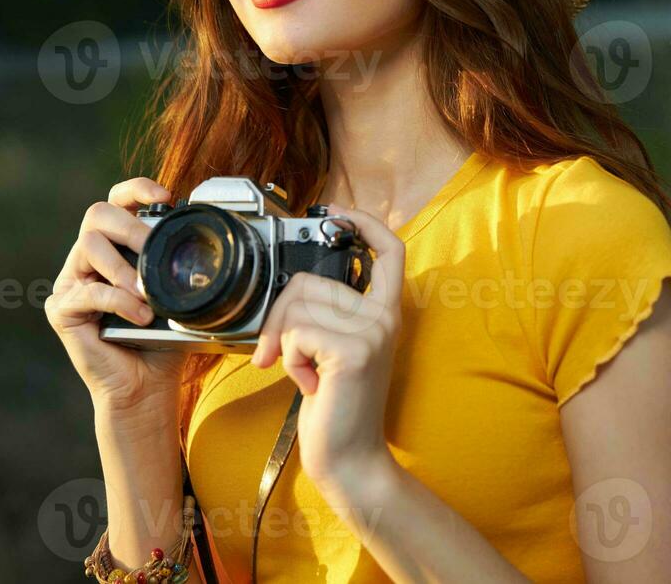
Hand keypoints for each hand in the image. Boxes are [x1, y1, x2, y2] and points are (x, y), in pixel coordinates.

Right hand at [45, 177, 188, 411]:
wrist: (146, 386)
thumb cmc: (163, 338)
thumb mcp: (178, 292)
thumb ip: (179, 263)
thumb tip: (202, 237)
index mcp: (116, 246)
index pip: (117, 201)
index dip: (136, 189)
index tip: (165, 196)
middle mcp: (89, 258)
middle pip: (96, 213)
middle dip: (130, 226)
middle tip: (153, 250)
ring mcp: (72, 281)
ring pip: (88, 245)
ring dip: (124, 267)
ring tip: (146, 293)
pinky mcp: (61, 309)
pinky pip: (88, 292)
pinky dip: (119, 301)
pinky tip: (140, 315)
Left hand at [250, 204, 404, 490]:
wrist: (349, 458)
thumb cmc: (335, 406)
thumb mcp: (333, 348)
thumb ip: (325, 313)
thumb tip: (288, 290)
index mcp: (385, 312)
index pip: (390, 250)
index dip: (364, 222)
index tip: (335, 212)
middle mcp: (386, 317)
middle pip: (309, 279)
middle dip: (280, 314)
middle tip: (282, 354)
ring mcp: (373, 332)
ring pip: (297, 305)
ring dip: (285, 342)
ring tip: (305, 373)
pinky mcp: (353, 351)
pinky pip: (297, 331)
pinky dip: (289, 358)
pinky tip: (307, 383)